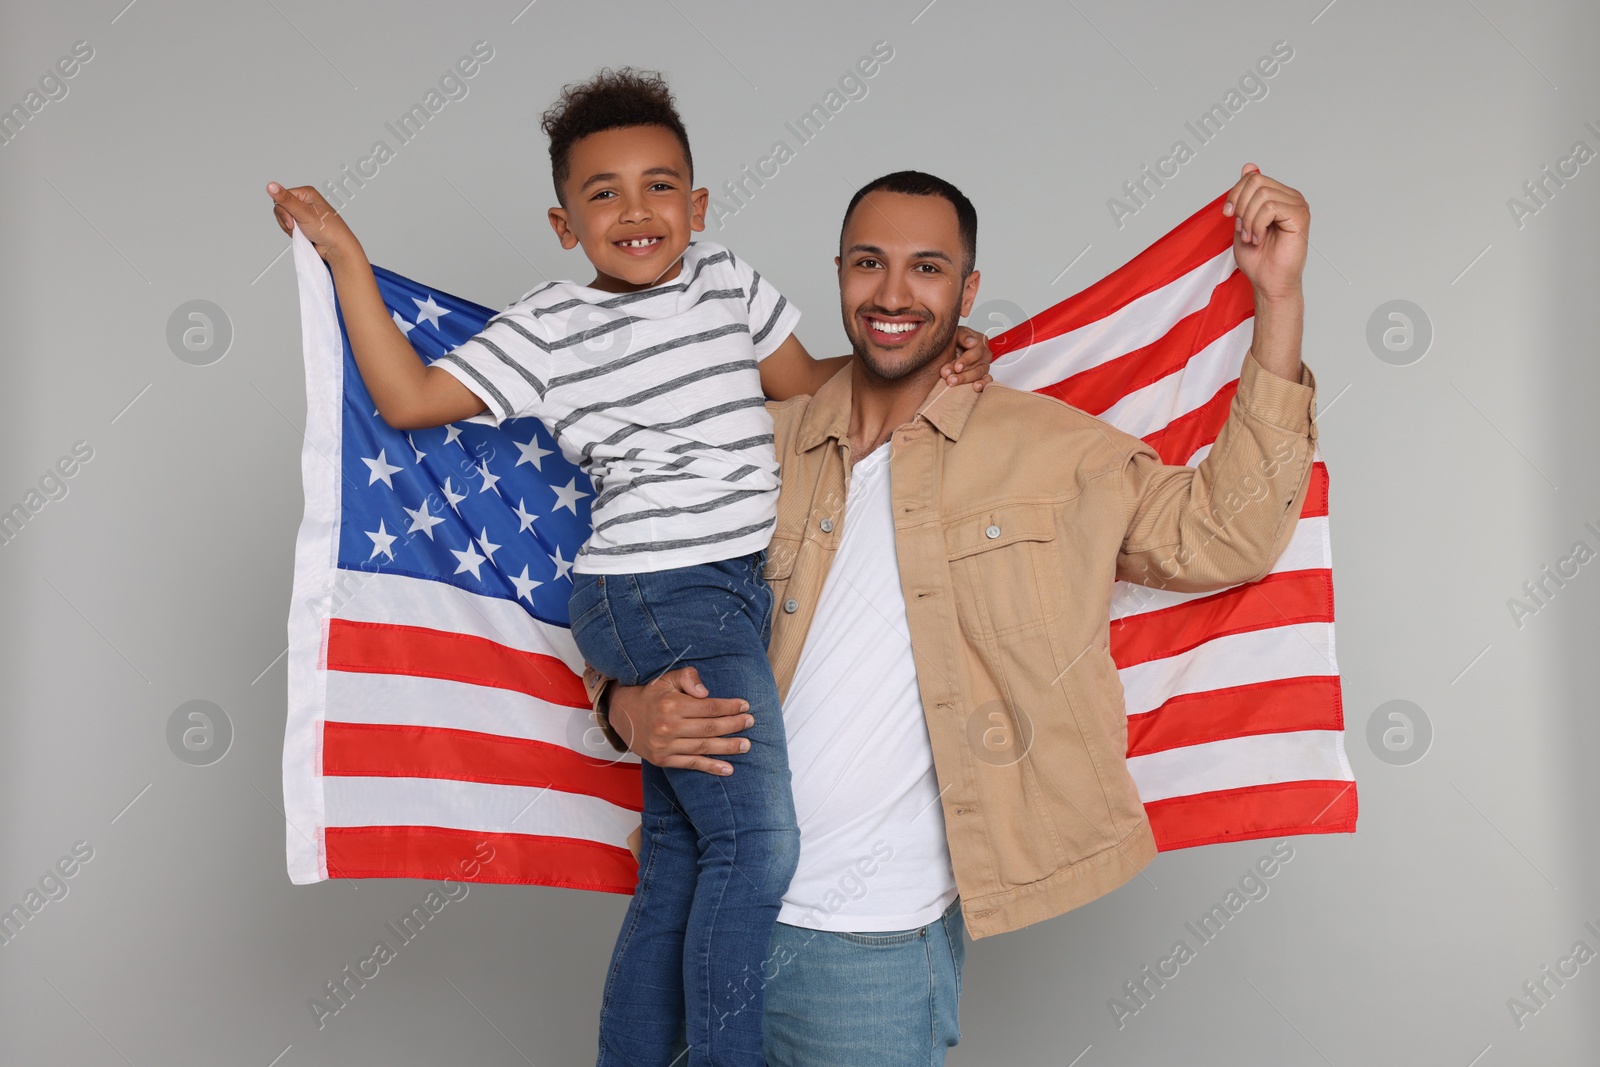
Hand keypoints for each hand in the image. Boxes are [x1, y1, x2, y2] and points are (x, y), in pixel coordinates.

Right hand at [267, 182, 358, 263]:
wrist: (336, 249)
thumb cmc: (328, 230)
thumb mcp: (304, 213)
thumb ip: (285, 200)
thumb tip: (271, 185)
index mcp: (306, 193)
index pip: (281, 196)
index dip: (283, 210)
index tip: (293, 219)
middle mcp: (304, 202)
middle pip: (280, 208)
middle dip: (287, 220)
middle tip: (299, 226)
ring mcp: (303, 214)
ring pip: (283, 219)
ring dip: (290, 228)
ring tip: (304, 231)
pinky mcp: (302, 225)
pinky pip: (288, 227)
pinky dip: (293, 233)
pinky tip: (303, 235)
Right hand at [606, 666, 754, 774]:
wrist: (622, 714)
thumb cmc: (651, 694)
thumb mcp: (667, 678)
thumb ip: (688, 678)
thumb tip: (706, 692)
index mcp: (671, 705)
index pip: (708, 707)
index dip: (729, 707)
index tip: (745, 706)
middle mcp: (668, 727)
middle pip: (709, 728)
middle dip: (733, 725)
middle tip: (750, 722)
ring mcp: (665, 746)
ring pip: (703, 747)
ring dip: (728, 747)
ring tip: (746, 745)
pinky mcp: (663, 760)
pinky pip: (691, 764)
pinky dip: (711, 767)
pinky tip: (728, 769)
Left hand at [940, 325, 994, 391]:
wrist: (946, 349)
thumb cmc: (953, 340)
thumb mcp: (956, 333)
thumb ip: (963, 336)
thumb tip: (971, 342)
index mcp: (980, 341)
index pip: (976, 352)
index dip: (966, 360)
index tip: (957, 367)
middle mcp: (984, 354)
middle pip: (976, 365)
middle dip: (962, 373)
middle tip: (950, 378)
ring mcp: (984, 366)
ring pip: (978, 374)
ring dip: (965, 379)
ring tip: (953, 382)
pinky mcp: (982, 377)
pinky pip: (986, 381)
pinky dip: (982, 385)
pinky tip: (975, 387)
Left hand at [1222, 164, 1307, 303]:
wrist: (1269, 282)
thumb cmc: (1258, 258)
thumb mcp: (1242, 221)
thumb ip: (1244, 196)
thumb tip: (1249, 167)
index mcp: (1278, 196)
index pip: (1253, 177)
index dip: (1235, 194)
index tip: (1229, 215)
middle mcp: (1290, 197)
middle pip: (1256, 182)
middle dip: (1241, 207)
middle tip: (1243, 229)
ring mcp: (1297, 205)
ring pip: (1262, 195)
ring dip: (1249, 220)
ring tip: (1252, 237)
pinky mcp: (1300, 216)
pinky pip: (1270, 207)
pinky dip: (1257, 225)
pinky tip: (1260, 238)